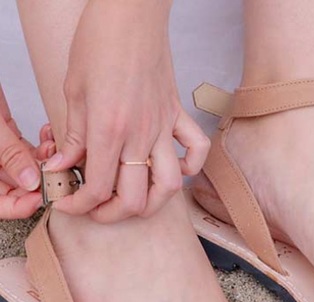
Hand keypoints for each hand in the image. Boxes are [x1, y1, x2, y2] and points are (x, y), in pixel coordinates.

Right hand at [0, 85, 54, 218]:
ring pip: (25, 172)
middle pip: (14, 191)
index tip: (41, 197)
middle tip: (58, 176)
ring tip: (55, 153)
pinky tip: (48, 139)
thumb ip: (8, 154)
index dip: (18, 206)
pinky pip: (26, 152)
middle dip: (39, 185)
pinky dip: (41, 148)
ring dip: (44, 165)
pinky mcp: (4, 136)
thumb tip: (31, 182)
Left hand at [43, 0, 209, 222]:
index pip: (97, 188)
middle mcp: (140, 136)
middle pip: (135, 199)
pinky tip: (175, 168)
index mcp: (108, 130)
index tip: (68, 204)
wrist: (131, 14)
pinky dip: (190, 167)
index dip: (79, 205)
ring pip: (170, 186)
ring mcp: (163, 128)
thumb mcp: (74, 91)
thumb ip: (72, 137)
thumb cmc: (100, 43)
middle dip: (112, 213)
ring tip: (134, 201)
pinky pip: (196, 150)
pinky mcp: (178, 117)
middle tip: (96, 208)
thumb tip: (60, 166)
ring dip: (152, 203)